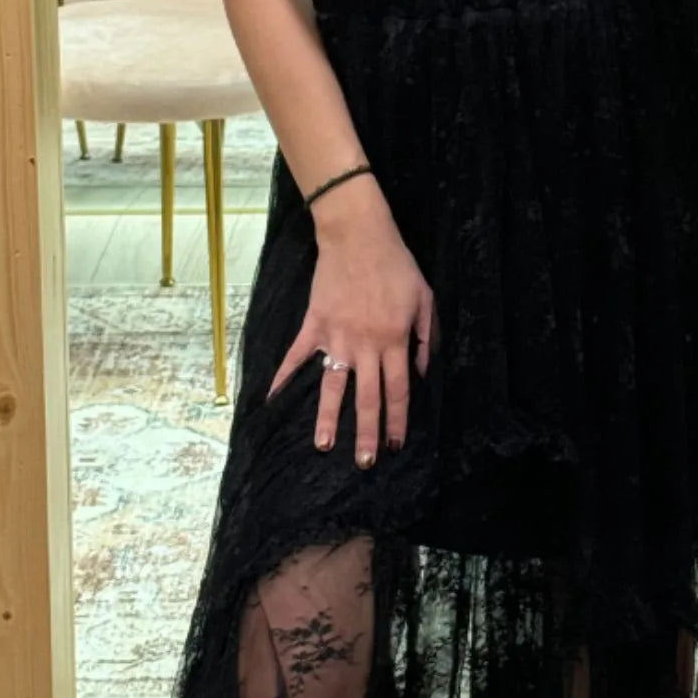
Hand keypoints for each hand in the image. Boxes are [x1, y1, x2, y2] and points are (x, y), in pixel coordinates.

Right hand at [268, 177, 435, 467]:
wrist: (357, 234)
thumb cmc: (396, 265)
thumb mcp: (424, 299)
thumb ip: (427, 338)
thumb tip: (421, 372)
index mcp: (393, 341)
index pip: (397, 391)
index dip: (397, 420)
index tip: (396, 444)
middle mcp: (364, 346)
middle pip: (366, 398)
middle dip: (366, 433)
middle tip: (364, 463)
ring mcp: (336, 338)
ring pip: (332, 387)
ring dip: (328, 419)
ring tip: (324, 447)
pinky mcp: (314, 326)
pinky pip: (296, 356)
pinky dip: (282, 378)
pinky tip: (271, 401)